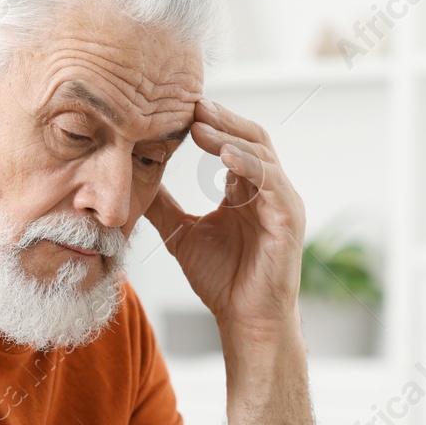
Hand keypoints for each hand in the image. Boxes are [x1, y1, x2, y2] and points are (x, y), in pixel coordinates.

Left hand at [143, 98, 305, 344]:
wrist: (245, 321)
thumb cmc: (222, 280)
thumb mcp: (182, 234)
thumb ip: (165, 207)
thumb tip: (136, 182)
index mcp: (245, 190)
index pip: (231, 142)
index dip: (208, 124)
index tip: (177, 109)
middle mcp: (268, 190)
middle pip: (249, 137)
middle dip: (221, 119)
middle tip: (191, 104)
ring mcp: (281, 202)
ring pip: (260, 153)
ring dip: (230, 136)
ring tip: (201, 124)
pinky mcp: (289, 219)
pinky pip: (271, 182)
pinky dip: (249, 165)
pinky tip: (224, 155)